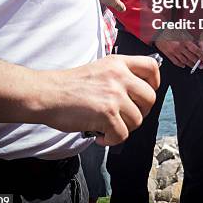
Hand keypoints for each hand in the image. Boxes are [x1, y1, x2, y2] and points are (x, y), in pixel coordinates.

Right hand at [42, 54, 159, 145]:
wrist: (48, 94)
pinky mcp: (107, 114)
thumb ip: (119, 75)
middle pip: (150, 98)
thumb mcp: (100, 68)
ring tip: (108, 125)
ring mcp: (114, 95)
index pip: (152, 66)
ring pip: (137, 120)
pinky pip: (122, 135)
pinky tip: (99, 134)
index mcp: (118, 63)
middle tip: (125, 116)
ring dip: (124, 128)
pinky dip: (111, 140)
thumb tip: (138, 93)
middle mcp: (119, 76)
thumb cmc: (69, 85)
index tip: (145, 93)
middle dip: (141, 112)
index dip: (154, 83)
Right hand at [155, 29, 202, 67]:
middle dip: (197, 62)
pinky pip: (176, 62)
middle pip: (191, 57)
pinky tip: (184, 65)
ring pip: (184, 61)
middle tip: (201, 66)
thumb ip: (191, 39)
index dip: (201, 56)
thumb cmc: (172, 30)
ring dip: (190, 64)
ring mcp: (174, 51)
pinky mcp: (168, 54)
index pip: (196, 50)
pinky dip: (181, 65)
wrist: (159, 31)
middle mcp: (180, 47)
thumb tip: (198, 46)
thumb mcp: (184, 32)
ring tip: (193, 66)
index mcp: (185, 40)